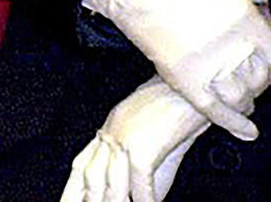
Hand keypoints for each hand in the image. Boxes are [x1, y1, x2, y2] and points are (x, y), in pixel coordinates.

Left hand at [58, 77, 208, 201]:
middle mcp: (113, 134)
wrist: (198, 80)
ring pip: (112, 184)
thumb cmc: (180, 103)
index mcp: (111, 129)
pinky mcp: (145, 147)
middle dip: (87, 199)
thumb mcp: (155, 136)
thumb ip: (146, 168)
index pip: (82, 164)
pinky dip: (146, 200)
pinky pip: (141, 183)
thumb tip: (143, 196)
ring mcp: (127, 140)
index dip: (72, 188)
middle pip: (90, 177)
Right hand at [85, 0, 270, 138]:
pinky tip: (244, 131)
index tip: (265, 65)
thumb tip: (267, 5)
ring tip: (244, 100)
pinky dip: (232, 124)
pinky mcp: (185, 79)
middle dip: (258, 82)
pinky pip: (216, 110)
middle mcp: (231, 46)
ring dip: (246, 102)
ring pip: (240, 97)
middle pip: (259, 79)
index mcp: (245, 21)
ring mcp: (208, 65)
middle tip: (252, 80)